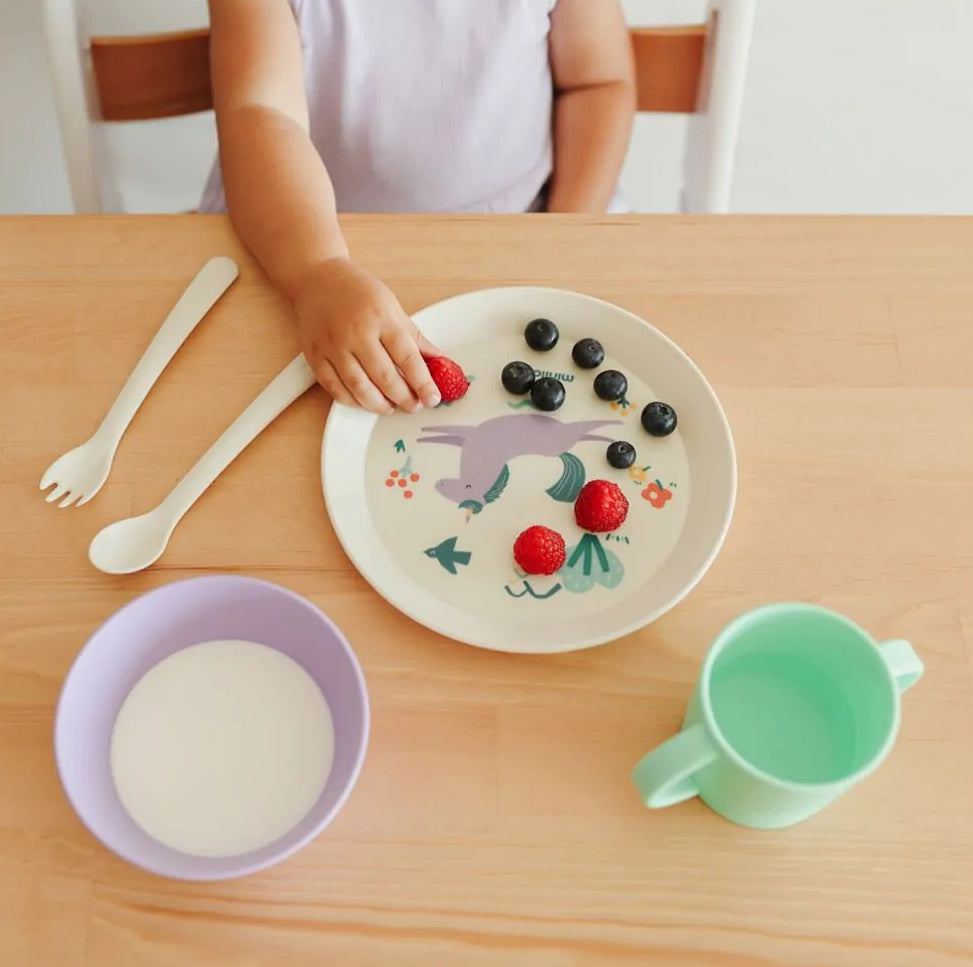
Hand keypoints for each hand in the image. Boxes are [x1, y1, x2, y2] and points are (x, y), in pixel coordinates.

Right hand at [293, 258, 440, 412]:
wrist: (315, 280)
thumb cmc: (356, 291)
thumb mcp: (391, 306)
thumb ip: (413, 336)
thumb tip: (438, 360)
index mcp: (381, 318)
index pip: (407, 357)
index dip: (423, 383)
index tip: (433, 397)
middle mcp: (356, 332)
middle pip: (385, 377)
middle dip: (404, 398)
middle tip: (414, 405)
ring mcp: (333, 346)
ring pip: (359, 387)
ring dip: (380, 404)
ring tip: (392, 407)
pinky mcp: (316, 356)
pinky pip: (335, 388)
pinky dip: (353, 401)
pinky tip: (365, 401)